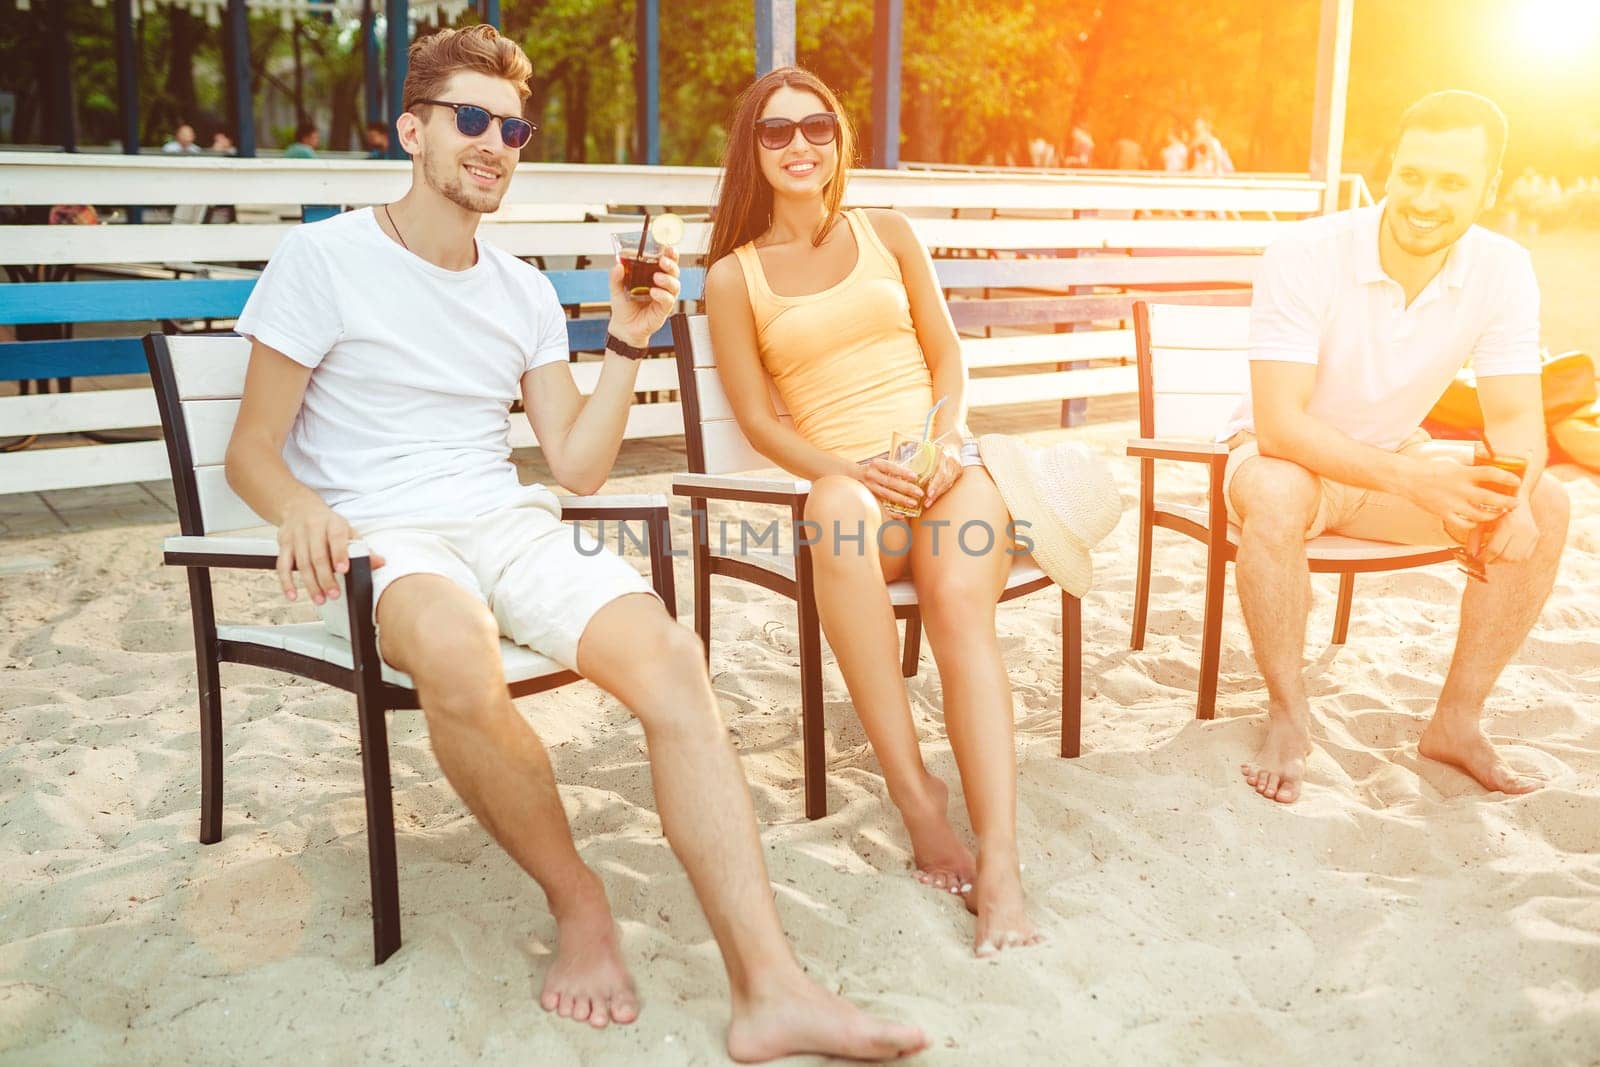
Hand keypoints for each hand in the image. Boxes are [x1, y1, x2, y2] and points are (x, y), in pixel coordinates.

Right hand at [276, 498, 385, 604]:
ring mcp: (296, 536)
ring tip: (320, 599)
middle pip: (318, 555)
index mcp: (332, 523)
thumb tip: (380, 562)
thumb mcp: (346, 530)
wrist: (299, 507)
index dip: (340, 554)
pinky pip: (282, 565)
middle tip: (334, 594)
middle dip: (325, 577)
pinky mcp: (283, 544)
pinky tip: (292, 595)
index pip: (336, 538)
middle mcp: (313, 528)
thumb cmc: (327, 523)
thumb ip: (362, 548)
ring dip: (310, 584)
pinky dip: (286, 582)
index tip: (344, 570)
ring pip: (301, 563)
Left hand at [607, 244, 680, 348]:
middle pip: (674, 271)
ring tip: (656, 277)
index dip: (670, 254)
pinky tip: (654, 292)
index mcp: (652, 276)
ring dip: (667, 279)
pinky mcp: (663, 310)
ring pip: (675, 285)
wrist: (624, 328)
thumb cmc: (624, 307)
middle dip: (671, 264)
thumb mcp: (616, 289)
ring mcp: (664, 298)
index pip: (665, 262)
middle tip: (662, 261)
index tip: (668, 248)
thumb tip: (618, 265)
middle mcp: (661, 286)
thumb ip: (616, 277)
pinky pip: (668, 300)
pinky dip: (663, 295)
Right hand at [857, 456, 924, 512]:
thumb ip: (891, 468)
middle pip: (890, 482)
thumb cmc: (869, 469)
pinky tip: (901, 515)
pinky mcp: (866, 497)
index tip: (915, 476)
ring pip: (885, 494)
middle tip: (919, 493)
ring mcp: (867, 487)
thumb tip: (912, 474)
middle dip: (906, 488)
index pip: (890, 467)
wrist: (847, 475)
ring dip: (900, 500)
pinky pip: (879, 506)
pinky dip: (890, 512)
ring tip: (913, 503)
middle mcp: (870, 475)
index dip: (902, 472)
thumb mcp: (878, 464)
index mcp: (875, 464)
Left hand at [919, 445, 963, 508]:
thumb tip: (903, 472)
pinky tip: (933, 498)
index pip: (941, 472)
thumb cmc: (936, 446)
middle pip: (945, 480)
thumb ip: (919, 458)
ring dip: (938, 494)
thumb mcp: (928, 448)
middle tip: (927, 502)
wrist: (952, 442)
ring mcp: (957, 468)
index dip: (935, 484)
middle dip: (936, 492)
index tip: (928, 493)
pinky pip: (949, 484)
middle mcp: (953, 462)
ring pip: (948, 484)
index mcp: (945, 455)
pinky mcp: (958, 473)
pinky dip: (941, 491)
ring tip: (928, 503)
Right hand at [1404, 456, 1520, 525]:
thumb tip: (1487, 463)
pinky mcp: (1444, 513)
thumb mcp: (1452, 463)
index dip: (1507, 478)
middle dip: (1507, 502)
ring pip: (1480, 515)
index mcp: (1462, 473)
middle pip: (1491, 499)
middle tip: (1515, 503)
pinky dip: (1474, 524)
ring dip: (1494, 515)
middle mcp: (1459, 489)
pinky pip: (1464, 523)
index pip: (1491, 474)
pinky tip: (1477, 521)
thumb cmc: (1429, 469)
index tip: (1516, 482)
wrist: (1407, 479)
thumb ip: (1470, 466)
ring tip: (1500, 513)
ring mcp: (1452, 503)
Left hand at [1478, 499, 1538, 564]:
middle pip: (1505, 556)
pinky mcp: (1535, 536)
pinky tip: (1503, 552)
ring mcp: (1531, 533)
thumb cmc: (1495, 508)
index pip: (1495, 549)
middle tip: (1482, 558)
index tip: (1475, 557)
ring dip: (1501, 561)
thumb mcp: (1482, 520)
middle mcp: (1522, 529)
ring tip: (1492, 555)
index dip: (1483, 557)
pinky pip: (1523, 556)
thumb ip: (1475, 538)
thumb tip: (1471, 554)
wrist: (1516, 496)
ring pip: (1515, 558)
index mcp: (1508, 523)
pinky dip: (1512, 558)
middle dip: (1491, 560)